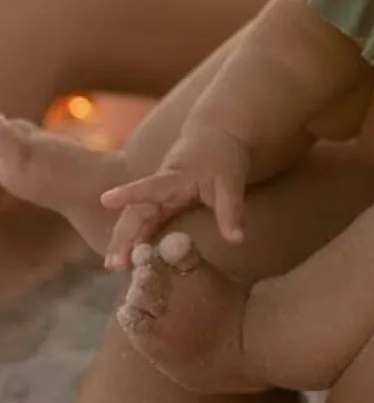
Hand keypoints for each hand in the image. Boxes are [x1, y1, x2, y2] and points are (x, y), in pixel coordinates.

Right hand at [99, 127, 251, 269]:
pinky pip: (145, 222)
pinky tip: (130, 259)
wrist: (217, 136)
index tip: (106, 199)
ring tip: (113, 267)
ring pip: (136, 219)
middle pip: (135, 212)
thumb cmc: (223, 156)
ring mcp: (159, 196)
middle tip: (113, 265)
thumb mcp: (231, 182)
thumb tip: (237, 240)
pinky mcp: (163, 202)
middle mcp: (160, 187)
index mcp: (173, 178)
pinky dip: (136, 239)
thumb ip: (231, 211)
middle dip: (122, 237)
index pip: (148, 187)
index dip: (128, 194)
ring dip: (124, 241)